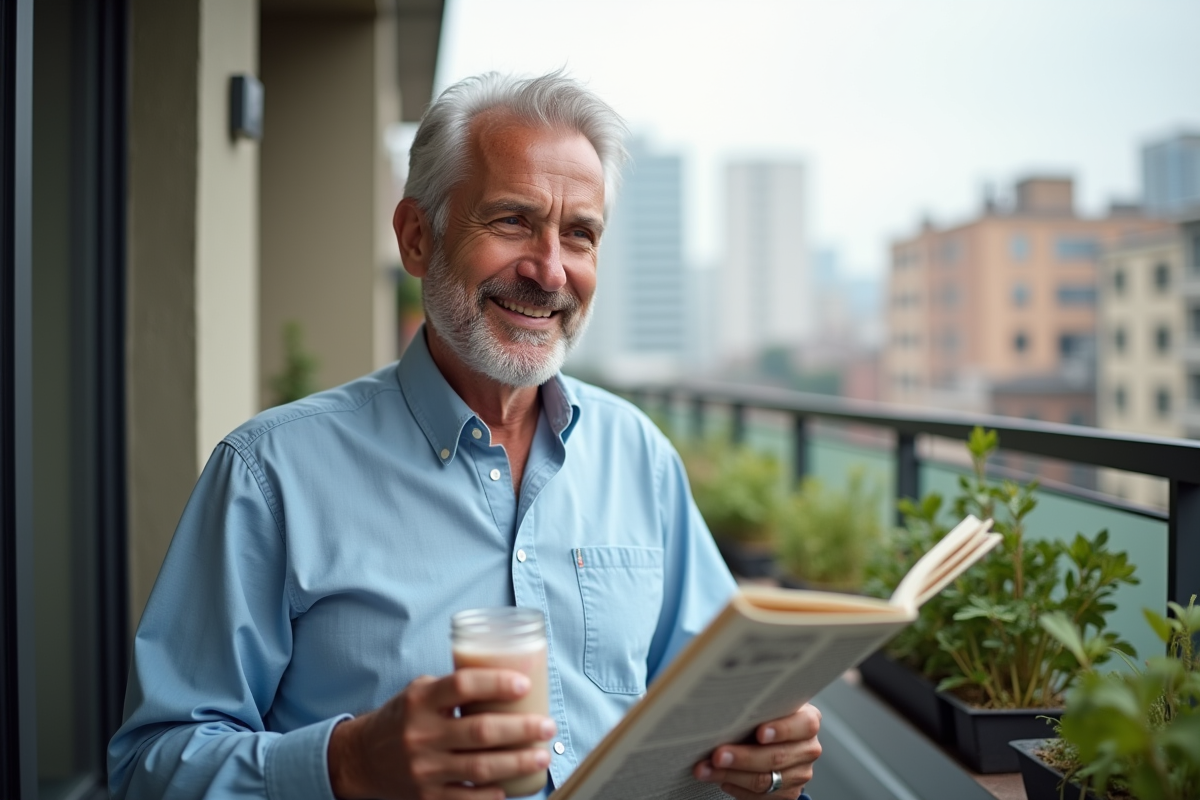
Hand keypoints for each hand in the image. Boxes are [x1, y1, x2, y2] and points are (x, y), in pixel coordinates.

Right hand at [327, 669, 555, 799]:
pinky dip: (492, 795)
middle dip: (521, 729)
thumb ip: (454, 687)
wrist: (363, 758)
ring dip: (517, 762)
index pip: (462, 685)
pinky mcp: (426, 797)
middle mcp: (421, 734)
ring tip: (541, 755)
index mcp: (420, 700)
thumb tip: (506, 680)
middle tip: (547, 726)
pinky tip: (510, 786)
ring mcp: (424, 768)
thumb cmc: (402, 718)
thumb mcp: (419, 691)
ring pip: (480, 767)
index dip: (496, 683)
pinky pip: (467, 798)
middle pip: (481, 731)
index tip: (523, 684)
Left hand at [693, 703, 820, 798]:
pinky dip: (737, 789)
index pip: (803, 725)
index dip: (781, 730)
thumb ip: (758, 706)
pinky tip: (721, 780)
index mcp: (808, 721)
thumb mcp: (768, 705)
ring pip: (765, 780)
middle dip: (742, 757)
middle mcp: (808, 749)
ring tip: (706, 769)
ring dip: (730, 775)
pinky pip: (761, 797)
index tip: (759, 732)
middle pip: (776, 757)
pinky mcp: (788, 793)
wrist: (774, 739)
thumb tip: (724, 705)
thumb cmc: (766, 716)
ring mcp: (800, 773)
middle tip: (717, 755)